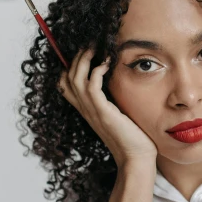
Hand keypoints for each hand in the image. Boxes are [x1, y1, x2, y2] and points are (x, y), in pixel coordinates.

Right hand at [58, 46, 157, 168]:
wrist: (136, 158)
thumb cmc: (132, 138)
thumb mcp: (118, 114)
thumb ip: (113, 100)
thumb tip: (118, 83)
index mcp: (87, 109)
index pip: (64, 84)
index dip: (69, 66)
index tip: (85, 53)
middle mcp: (85, 109)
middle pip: (66, 76)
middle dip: (76, 56)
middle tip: (90, 43)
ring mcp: (92, 111)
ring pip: (75, 77)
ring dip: (84, 58)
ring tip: (95, 47)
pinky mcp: (103, 112)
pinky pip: (91, 85)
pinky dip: (97, 70)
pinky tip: (107, 63)